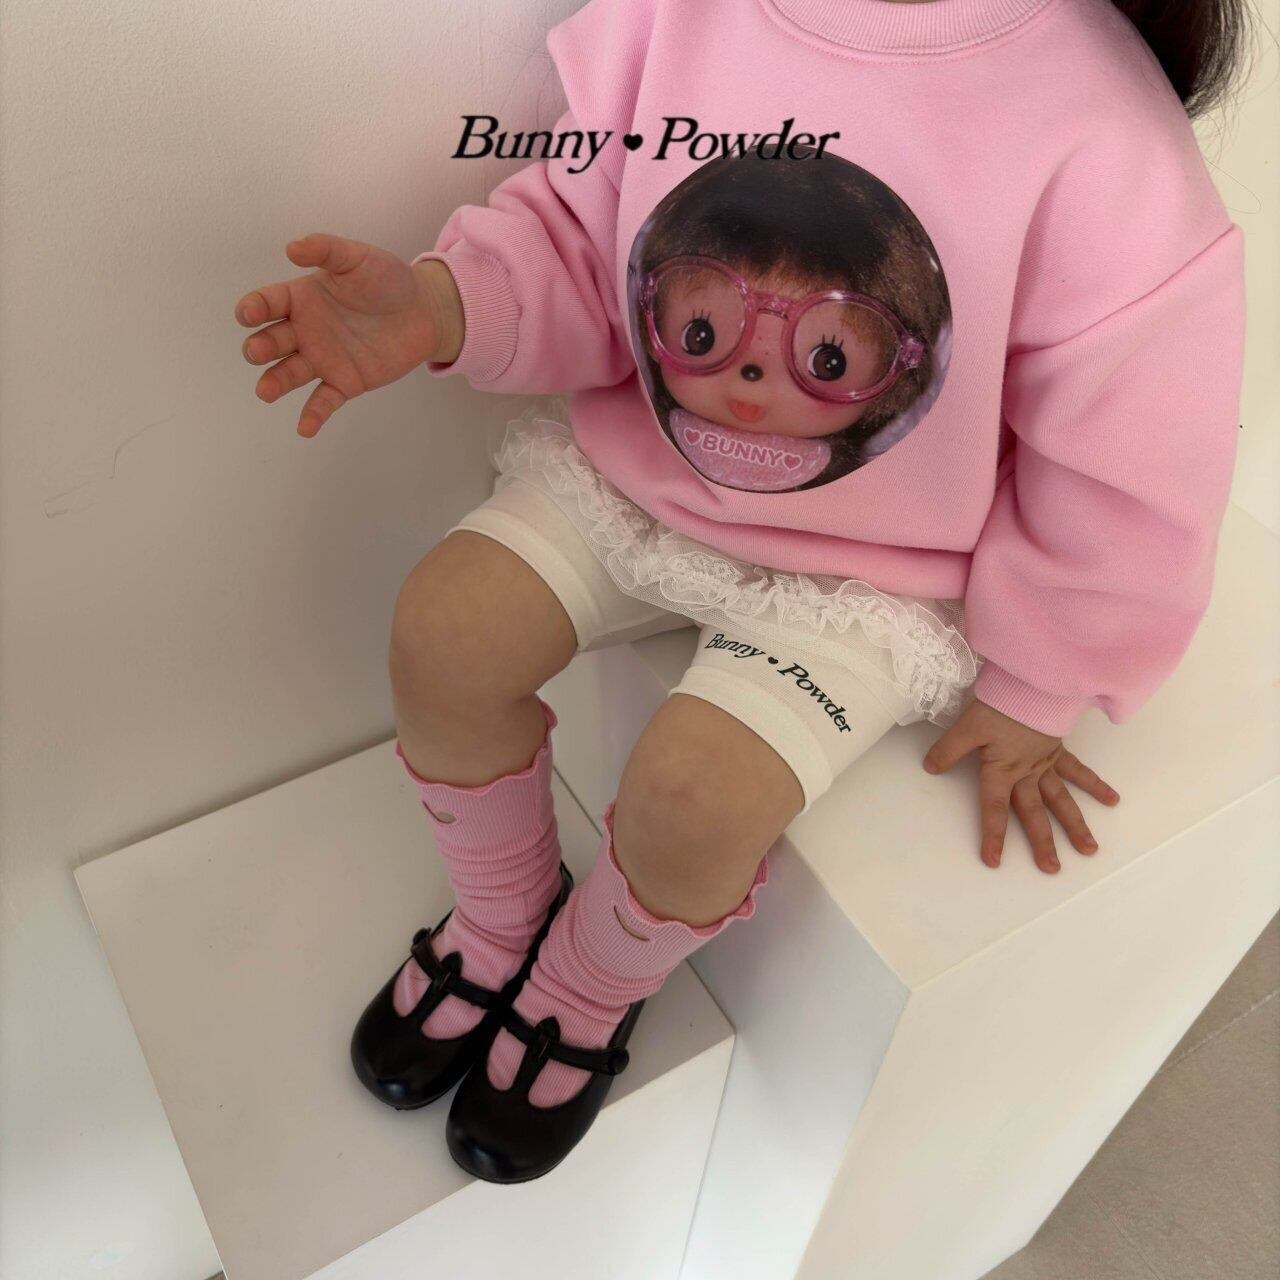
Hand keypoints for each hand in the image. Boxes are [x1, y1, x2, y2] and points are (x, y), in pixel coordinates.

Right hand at [234, 233, 463, 436]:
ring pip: (290, 373)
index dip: (253, 309)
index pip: (267, 303)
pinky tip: (305, 429)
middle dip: (260, 347)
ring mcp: (323, 358)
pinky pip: (324, 400)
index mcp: (301, 298)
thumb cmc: (387, 280)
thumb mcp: (357, 257)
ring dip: (275, 381)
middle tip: (257, 351)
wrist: (423, 311)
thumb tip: (292, 248)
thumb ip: (327, 250)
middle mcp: (305, 330)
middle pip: (272, 341)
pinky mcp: (345, 381)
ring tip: (265, 391)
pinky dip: (313, 415)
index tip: (249, 314)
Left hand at [922, 698, 1119, 873]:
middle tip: (1052, 869)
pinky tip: (1112, 800)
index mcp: (1002, 770)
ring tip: (1089, 849)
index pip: (994, 808)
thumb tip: (930, 768)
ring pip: (1061, 799)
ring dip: (1075, 825)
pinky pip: (1078, 771)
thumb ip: (948, 750)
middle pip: (1033, 812)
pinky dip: (1095, 785)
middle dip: (1042, 842)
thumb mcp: (966, 727)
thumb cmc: (999, 704)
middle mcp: (1027, 773)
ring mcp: (1045, 763)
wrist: (1031, 682)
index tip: (993, 861)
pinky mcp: (1058, 750)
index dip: (992, 835)